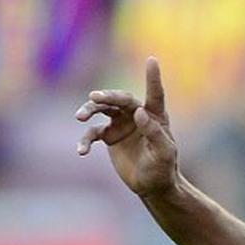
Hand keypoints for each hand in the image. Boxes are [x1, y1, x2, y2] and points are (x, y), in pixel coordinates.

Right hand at [75, 56, 178, 197]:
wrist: (152, 185)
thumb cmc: (163, 168)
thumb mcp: (164, 153)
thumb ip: (154, 132)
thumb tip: (139, 112)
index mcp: (155, 117)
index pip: (155, 94)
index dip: (153, 78)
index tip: (152, 60)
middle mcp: (136, 116)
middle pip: (121, 99)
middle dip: (107, 96)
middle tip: (94, 97)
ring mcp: (121, 124)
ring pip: (102, 110)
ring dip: (89, 110)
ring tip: (80, 117)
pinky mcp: (109, 136)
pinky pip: (92, 134)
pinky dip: (85, 141)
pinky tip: (81, 151)